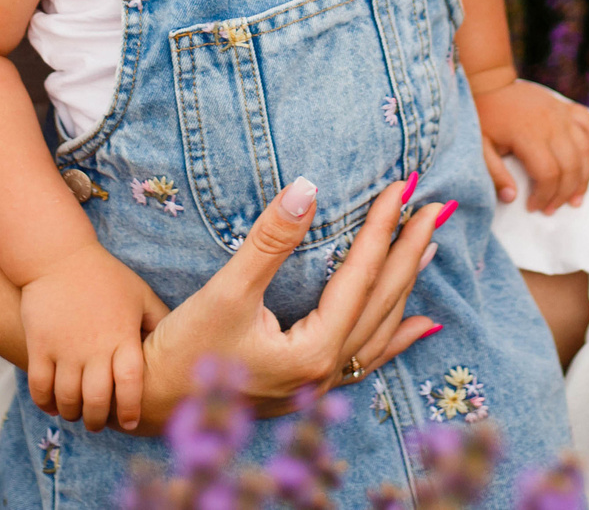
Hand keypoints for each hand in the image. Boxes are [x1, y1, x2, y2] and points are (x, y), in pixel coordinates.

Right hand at [19, 241, 168, 431]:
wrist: (59, 257)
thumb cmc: (105, 277)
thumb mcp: (140, 295)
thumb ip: (158, 321)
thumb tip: (181, 343)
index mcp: (123, 336)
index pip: (130, 384)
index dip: (130, 409)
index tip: (131, 422)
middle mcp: (94, 347)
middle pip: (96, 400)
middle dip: (98, 421)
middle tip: (99, 424)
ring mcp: (64, 349)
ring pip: (67, 399)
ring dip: (72, 414)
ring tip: (77, 414)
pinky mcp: (39, 346)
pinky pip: (39, 387)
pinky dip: (46, 403)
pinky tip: (53, 405)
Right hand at [134, 174, 448, 432]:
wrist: (152, 401)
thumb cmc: (183, 349)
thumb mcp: (225, 291)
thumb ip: (269, 241)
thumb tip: (307, 189)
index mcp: (313, 351)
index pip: (360, 277)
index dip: (382, 228)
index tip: (401, 187)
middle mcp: (325, 372)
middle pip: (382, 301)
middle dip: (410, 250)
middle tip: (437, 207)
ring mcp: (320, 383)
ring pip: (380, 328)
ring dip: (406, 285)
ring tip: (429, 248)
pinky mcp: (308, 385)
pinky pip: (368, 359)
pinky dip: (397, 338)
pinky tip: (422, 326)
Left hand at [473, 75, 588, 210]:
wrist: (491, 83)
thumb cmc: (484, 117)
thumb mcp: (480, 146)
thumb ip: (494, 173)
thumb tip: (511, 198)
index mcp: (528, 134)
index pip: (547, 173)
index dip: (544, 196)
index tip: (534, 207)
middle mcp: (551, 123)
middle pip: (571, 166)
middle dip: (565, 193)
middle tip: (553, 209)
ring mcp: (562, 114)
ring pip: (585, 150)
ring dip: (585, 177)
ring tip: (576, 198)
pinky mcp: (567, 108)